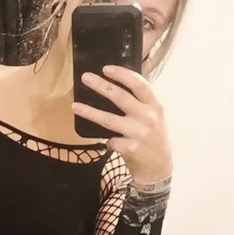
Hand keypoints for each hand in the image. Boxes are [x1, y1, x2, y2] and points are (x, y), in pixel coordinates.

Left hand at [72, 66, 172, 187]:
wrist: (159, 166)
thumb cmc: (153, 137)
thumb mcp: (154, 116)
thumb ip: (140, 103)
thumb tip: (115, 86)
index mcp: (154, 105)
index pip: (139, 84)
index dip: (122, 74)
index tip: (106, 68)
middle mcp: (147, 116)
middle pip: (120, 97)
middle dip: (101, 85)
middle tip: (85, 78)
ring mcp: (138, 133)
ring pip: (108, 119)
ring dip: (90, 112)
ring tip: (75, 106)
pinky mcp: (129, 148)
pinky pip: (110, 140)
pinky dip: (107, 141)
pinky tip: (106, 142)